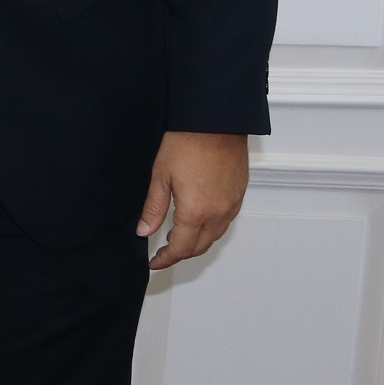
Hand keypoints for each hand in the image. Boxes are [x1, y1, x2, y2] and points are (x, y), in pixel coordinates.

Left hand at [139, 131, 248, 269]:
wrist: (216, 122)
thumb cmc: (187, 142)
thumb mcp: (160, 175)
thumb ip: (153, 208)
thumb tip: (144, 231)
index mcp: (195, 212)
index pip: (180, 248)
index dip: (166, 259)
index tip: (154, 262)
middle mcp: (218, 214)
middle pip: (199, 247)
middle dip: (180, 253)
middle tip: (163, 251)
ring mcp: (231, 205)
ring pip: (214, 236)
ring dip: (196, 242)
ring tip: (177, 237)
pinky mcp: (239, 195)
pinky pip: (225, 222)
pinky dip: (210, 229)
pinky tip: (197, 220)